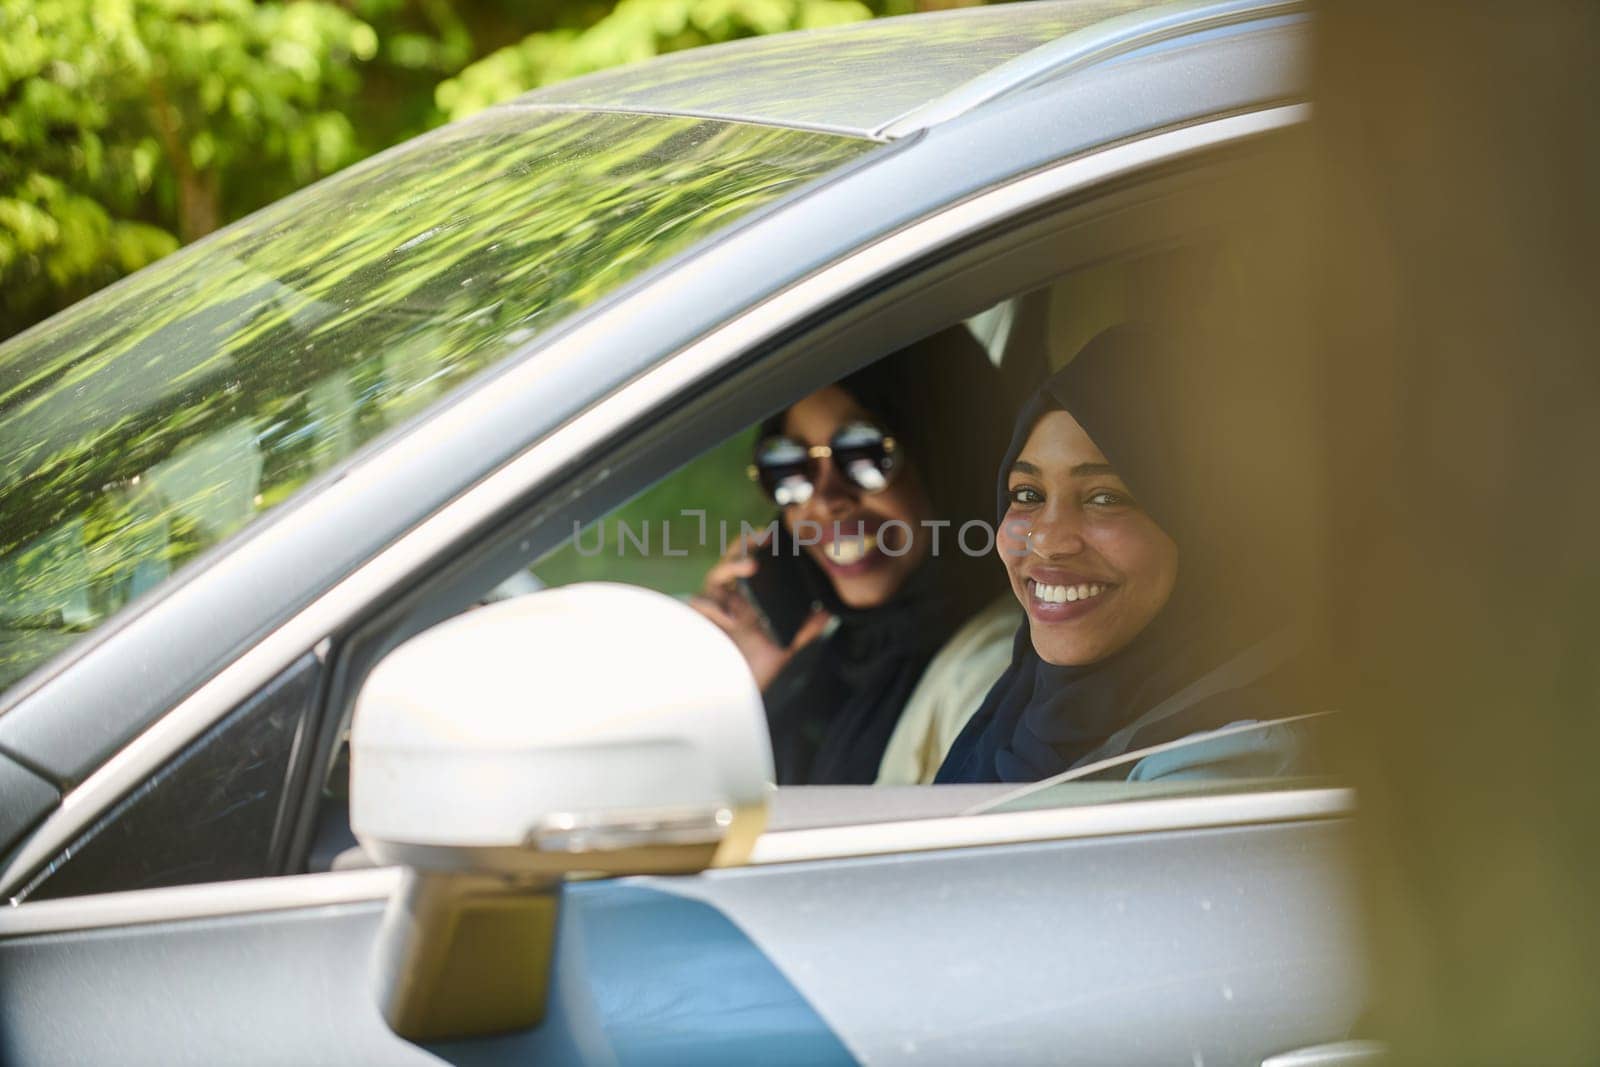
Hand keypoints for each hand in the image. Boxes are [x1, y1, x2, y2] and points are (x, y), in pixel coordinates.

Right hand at [690, 535, 830, 690]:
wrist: (729, 702)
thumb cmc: (751, 673)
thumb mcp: (783, 648)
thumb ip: (804, 629)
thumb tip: (828, 611)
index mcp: (746, 604)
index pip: (750, 567)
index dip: (758, 548)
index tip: (775, 534)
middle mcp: (728, 603)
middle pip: (730, 563)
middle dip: (744, 546)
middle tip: (763, 537)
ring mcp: (712, 613)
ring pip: (714, 576)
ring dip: (731, 566)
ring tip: (751, 566)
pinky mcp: (697, 625)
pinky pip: (698, 603)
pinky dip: (712, 604)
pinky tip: (728, 617)